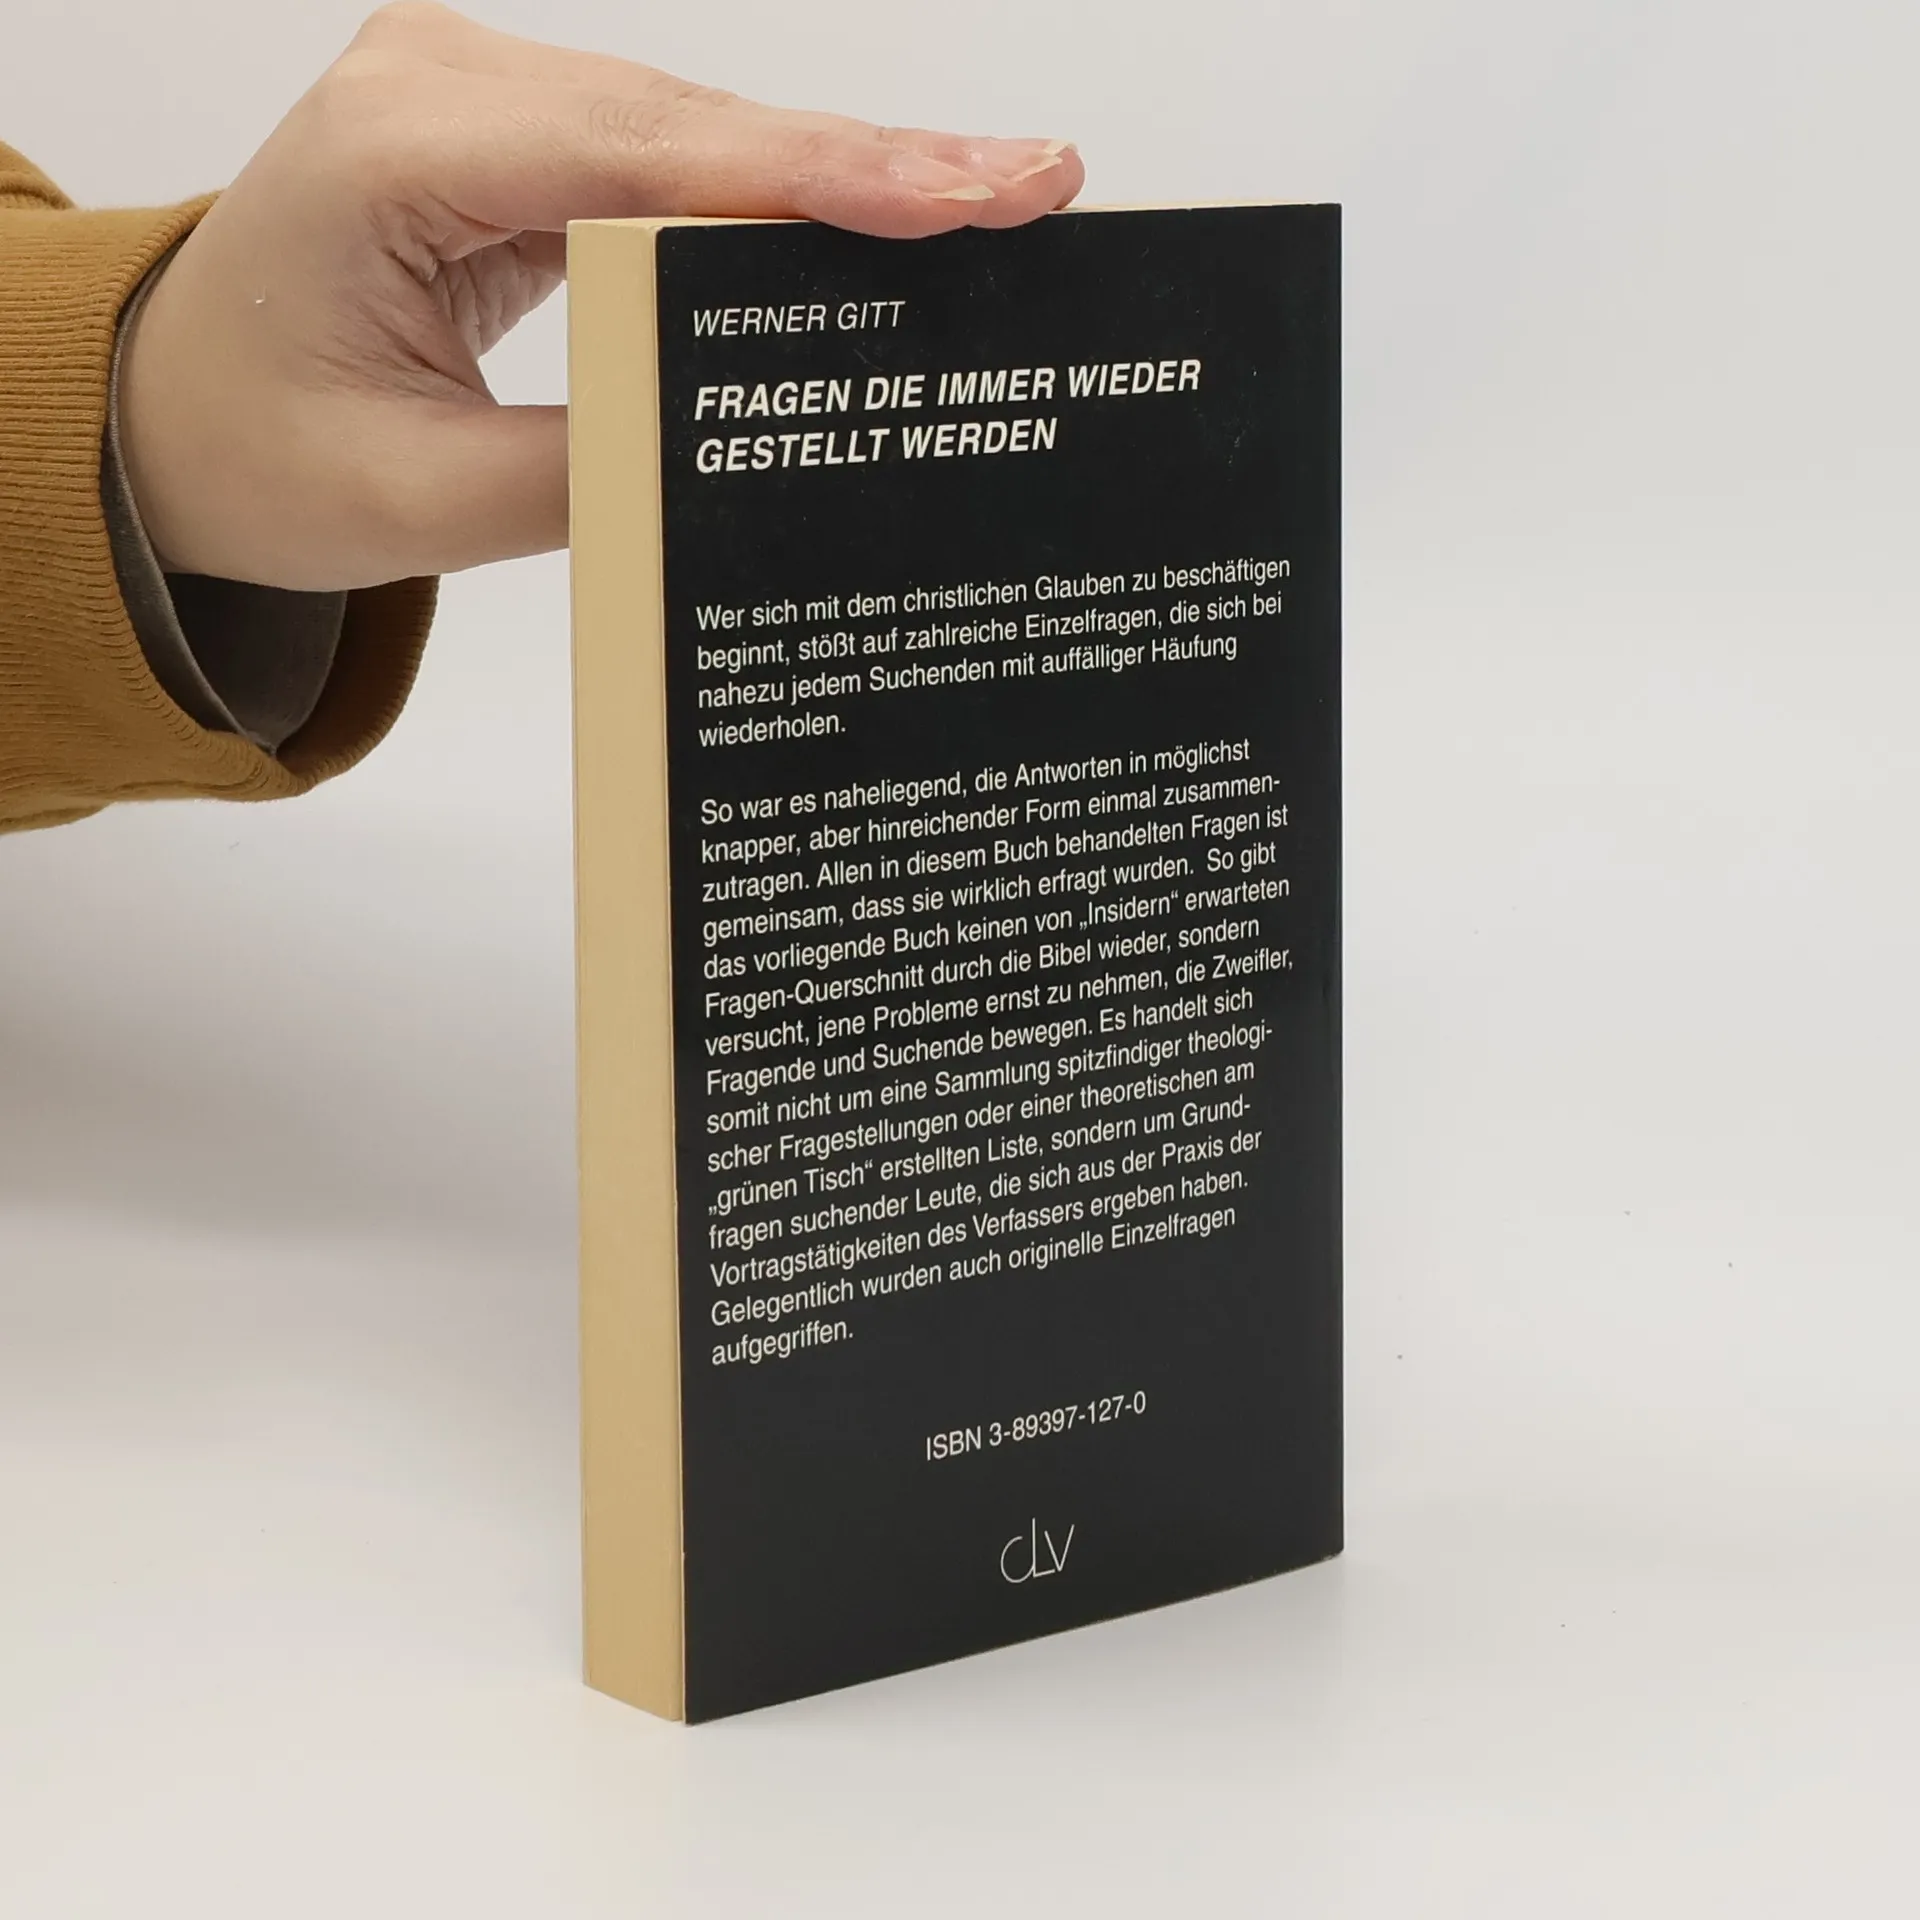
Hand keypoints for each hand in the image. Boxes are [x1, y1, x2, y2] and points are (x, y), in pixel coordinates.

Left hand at [118, 3, 1083, 592]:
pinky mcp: (522, 139)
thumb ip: (587, 473)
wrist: (170, 415)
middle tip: (1038, 183)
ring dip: (844, 173)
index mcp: (392, 153)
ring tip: (998, 197)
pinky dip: (780, 193)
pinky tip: (885, 211)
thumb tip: (753, 459)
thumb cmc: (257, 450)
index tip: (959, 194)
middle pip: (699, 121)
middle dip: (872, 160)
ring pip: (702, 129)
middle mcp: (444, 87)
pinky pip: (674, 157)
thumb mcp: (419, 498)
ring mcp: (485, 101)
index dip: (813, 174)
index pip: (643, 155)